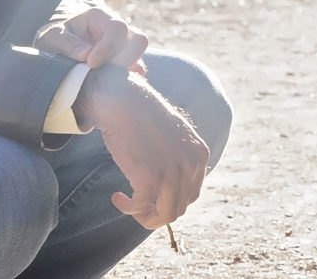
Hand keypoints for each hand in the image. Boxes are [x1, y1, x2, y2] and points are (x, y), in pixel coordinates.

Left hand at [36, 7, 147, 72]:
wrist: (54, 48)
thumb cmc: (53, 38)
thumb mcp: (52, 37)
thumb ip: (67, 43)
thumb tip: (86, 55)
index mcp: (99, 17)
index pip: (117, 28)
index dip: (108, 47)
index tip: (91, 64)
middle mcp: (116, 30)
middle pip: (139, 40)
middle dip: (127, 59)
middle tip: (106, 74)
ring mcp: (122, 46)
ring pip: (139, 57)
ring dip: (127, 71)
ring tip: (108, 83)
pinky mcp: (123, 64)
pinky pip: (135, 72)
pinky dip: (126, 81)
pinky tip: (109, 90)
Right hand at [77, 69, 209, 229]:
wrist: (123, 101)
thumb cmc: (141, 115)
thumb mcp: (173, 134)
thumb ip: (178, 156)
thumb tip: (169, 182)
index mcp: (199, 154)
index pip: (192, 193)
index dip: (171, 199)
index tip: (152, 196)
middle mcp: (190, 166)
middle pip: (180, 207)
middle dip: (158, 211)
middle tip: (137, 204)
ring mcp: (172, 174)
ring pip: (165, 215)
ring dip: (145, 216)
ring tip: (129, 205)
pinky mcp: (150, 179)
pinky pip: (140, 208)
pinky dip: (128, 209)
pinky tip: (117, 197)